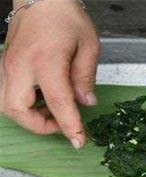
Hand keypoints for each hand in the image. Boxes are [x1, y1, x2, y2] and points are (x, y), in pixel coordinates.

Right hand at [0, 0, 99, 148]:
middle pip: (17, 110)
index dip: (70, 126)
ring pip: (8, 105)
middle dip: (39, 125)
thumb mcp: (88, 46)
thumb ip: (86, 77)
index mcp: (45, 61)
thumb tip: (86, 103)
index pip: (58, 103)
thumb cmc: (66, 16)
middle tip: (63, 123)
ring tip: (55, 112)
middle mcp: (20, 66)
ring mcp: (9, 66)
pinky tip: (45, 99)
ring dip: (30, 116)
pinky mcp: (7, 65)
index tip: (79, 141)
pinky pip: (9, 94)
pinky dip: (26, 105)